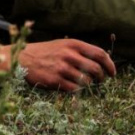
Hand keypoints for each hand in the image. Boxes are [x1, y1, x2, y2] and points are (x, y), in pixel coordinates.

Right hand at [0, 39, 115, 91]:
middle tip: (101, 80)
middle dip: (102, 77)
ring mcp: (62, 68)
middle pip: (96, 69)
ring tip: (85, 83)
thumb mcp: (62, 44)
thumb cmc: (45, 52)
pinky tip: (73, 87)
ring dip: (89, 85)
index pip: (100, 54)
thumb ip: (80, 50)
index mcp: (73, 44)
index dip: (110, 65)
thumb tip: (100, 60)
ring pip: (87, 81)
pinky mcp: (55, 81)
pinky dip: (77, 90)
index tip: (112, 72)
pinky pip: (74, 89)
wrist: (22, 58)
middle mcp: (69, 55)